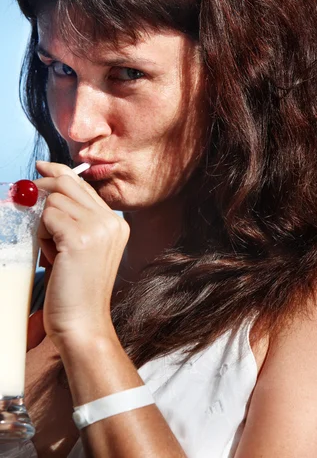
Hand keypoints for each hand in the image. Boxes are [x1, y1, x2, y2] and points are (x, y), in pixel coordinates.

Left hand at [35, 161, 129, 346]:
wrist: (83, 324)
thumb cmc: (76, 291)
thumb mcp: (81, 249)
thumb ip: (73, 220)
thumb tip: (45, 192)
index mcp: (117, 223)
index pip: (84, 185)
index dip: (60, 173)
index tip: (42, 168)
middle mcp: (112, 221)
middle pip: (68, 184)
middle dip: (42, 190)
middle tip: (25, 195)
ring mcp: (99, 228)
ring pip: (54, 203)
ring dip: (43, 225)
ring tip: (52, 253)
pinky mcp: (80, 237)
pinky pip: (48, 218)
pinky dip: (41, 236)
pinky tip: (51, 257)